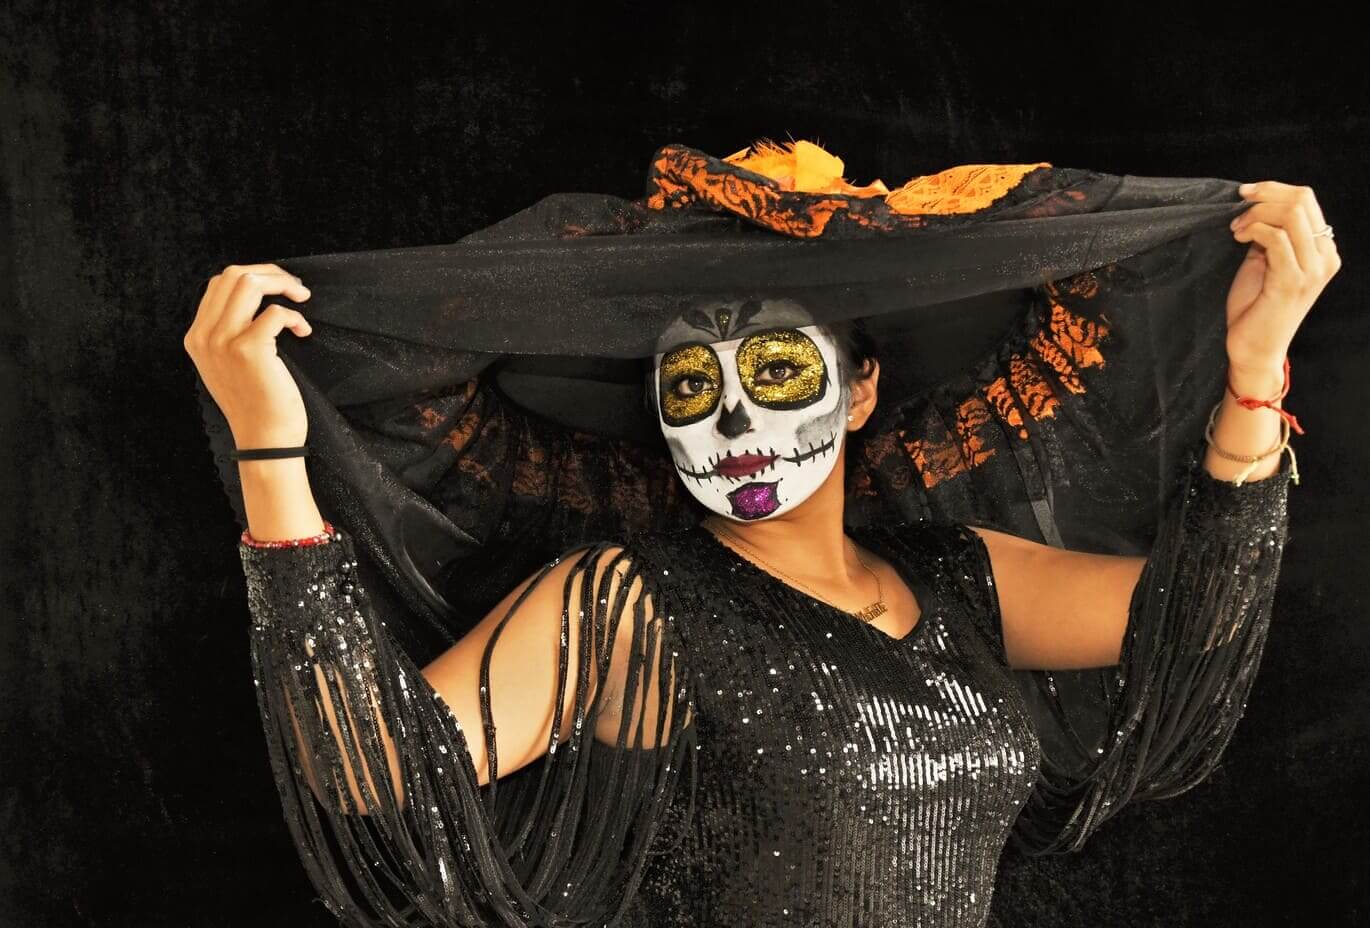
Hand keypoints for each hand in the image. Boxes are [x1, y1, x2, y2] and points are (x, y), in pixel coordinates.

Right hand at [183, 263, 313, 447]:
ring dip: (282, 285)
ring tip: (302, 299)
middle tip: (296, 289)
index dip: (254, 276)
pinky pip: (275, 312)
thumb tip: (257, 301)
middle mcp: (204, 336)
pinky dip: (295, 316)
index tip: (279, 287)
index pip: (219, 283)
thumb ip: (229, 333)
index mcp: (197, 337)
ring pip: (248, 283)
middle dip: (271, 273)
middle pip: (234, 275)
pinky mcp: (248, 350)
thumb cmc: (257, 404)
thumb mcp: (229, 365)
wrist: (264, 440)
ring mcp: (223, 341)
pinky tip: (302, 332)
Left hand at [1226, 181, 1341, 373]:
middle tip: (1237, 210)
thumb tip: (1256, 207)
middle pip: (1302, 200)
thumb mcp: (1264, 262)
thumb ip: (1269, 235)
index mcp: (1322, 249)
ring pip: (1291, 214)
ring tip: (1235, 230)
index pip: (1307, 199)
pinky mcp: (1293, 281)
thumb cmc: (1255, 307)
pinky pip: (1277, 238)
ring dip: (1255, 215)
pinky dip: (1254, 230)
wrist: (1254, 349)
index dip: (1273, 189)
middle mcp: (1325, 257)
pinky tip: (1238, 238)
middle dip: (1263, 196)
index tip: (1244, 194)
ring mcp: (1312, 270)